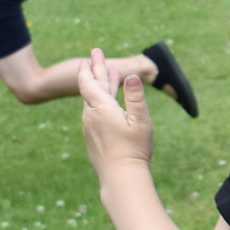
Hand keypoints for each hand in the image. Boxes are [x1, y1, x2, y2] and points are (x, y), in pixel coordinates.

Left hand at [78, 47, 154, 171]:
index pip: (91, 81)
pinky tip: (106, 104)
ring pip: (92, 101)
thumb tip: (132, 76)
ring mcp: (89, 127)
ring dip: (99, 86)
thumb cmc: (134, 148)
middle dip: (94, 71)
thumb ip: (135, 97)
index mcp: (101, 108)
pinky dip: (99, 101)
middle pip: (90, 88)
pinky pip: (94, 113)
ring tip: (107, 77)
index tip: (92, 53)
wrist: (120, 176)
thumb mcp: (140, 120)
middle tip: (92, 56)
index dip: (92, 66)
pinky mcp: (92, 137)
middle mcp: (91, 115)